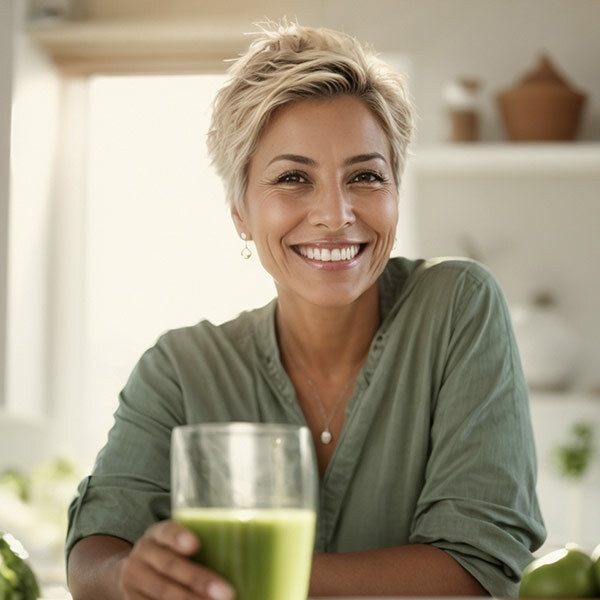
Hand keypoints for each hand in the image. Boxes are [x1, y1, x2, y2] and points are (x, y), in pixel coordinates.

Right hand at [118, 519, 234, 599]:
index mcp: (156, 534)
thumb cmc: (169, 553)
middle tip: (227, 593)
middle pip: (170, 566)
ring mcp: (134, 582)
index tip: (196, 544)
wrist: (129, 572)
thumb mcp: (174, 541)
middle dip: (198, 581)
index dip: (179, 537)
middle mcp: (142, 555)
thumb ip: (200, 543)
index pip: (166, 531)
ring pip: (162, 594)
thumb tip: (249, 552)